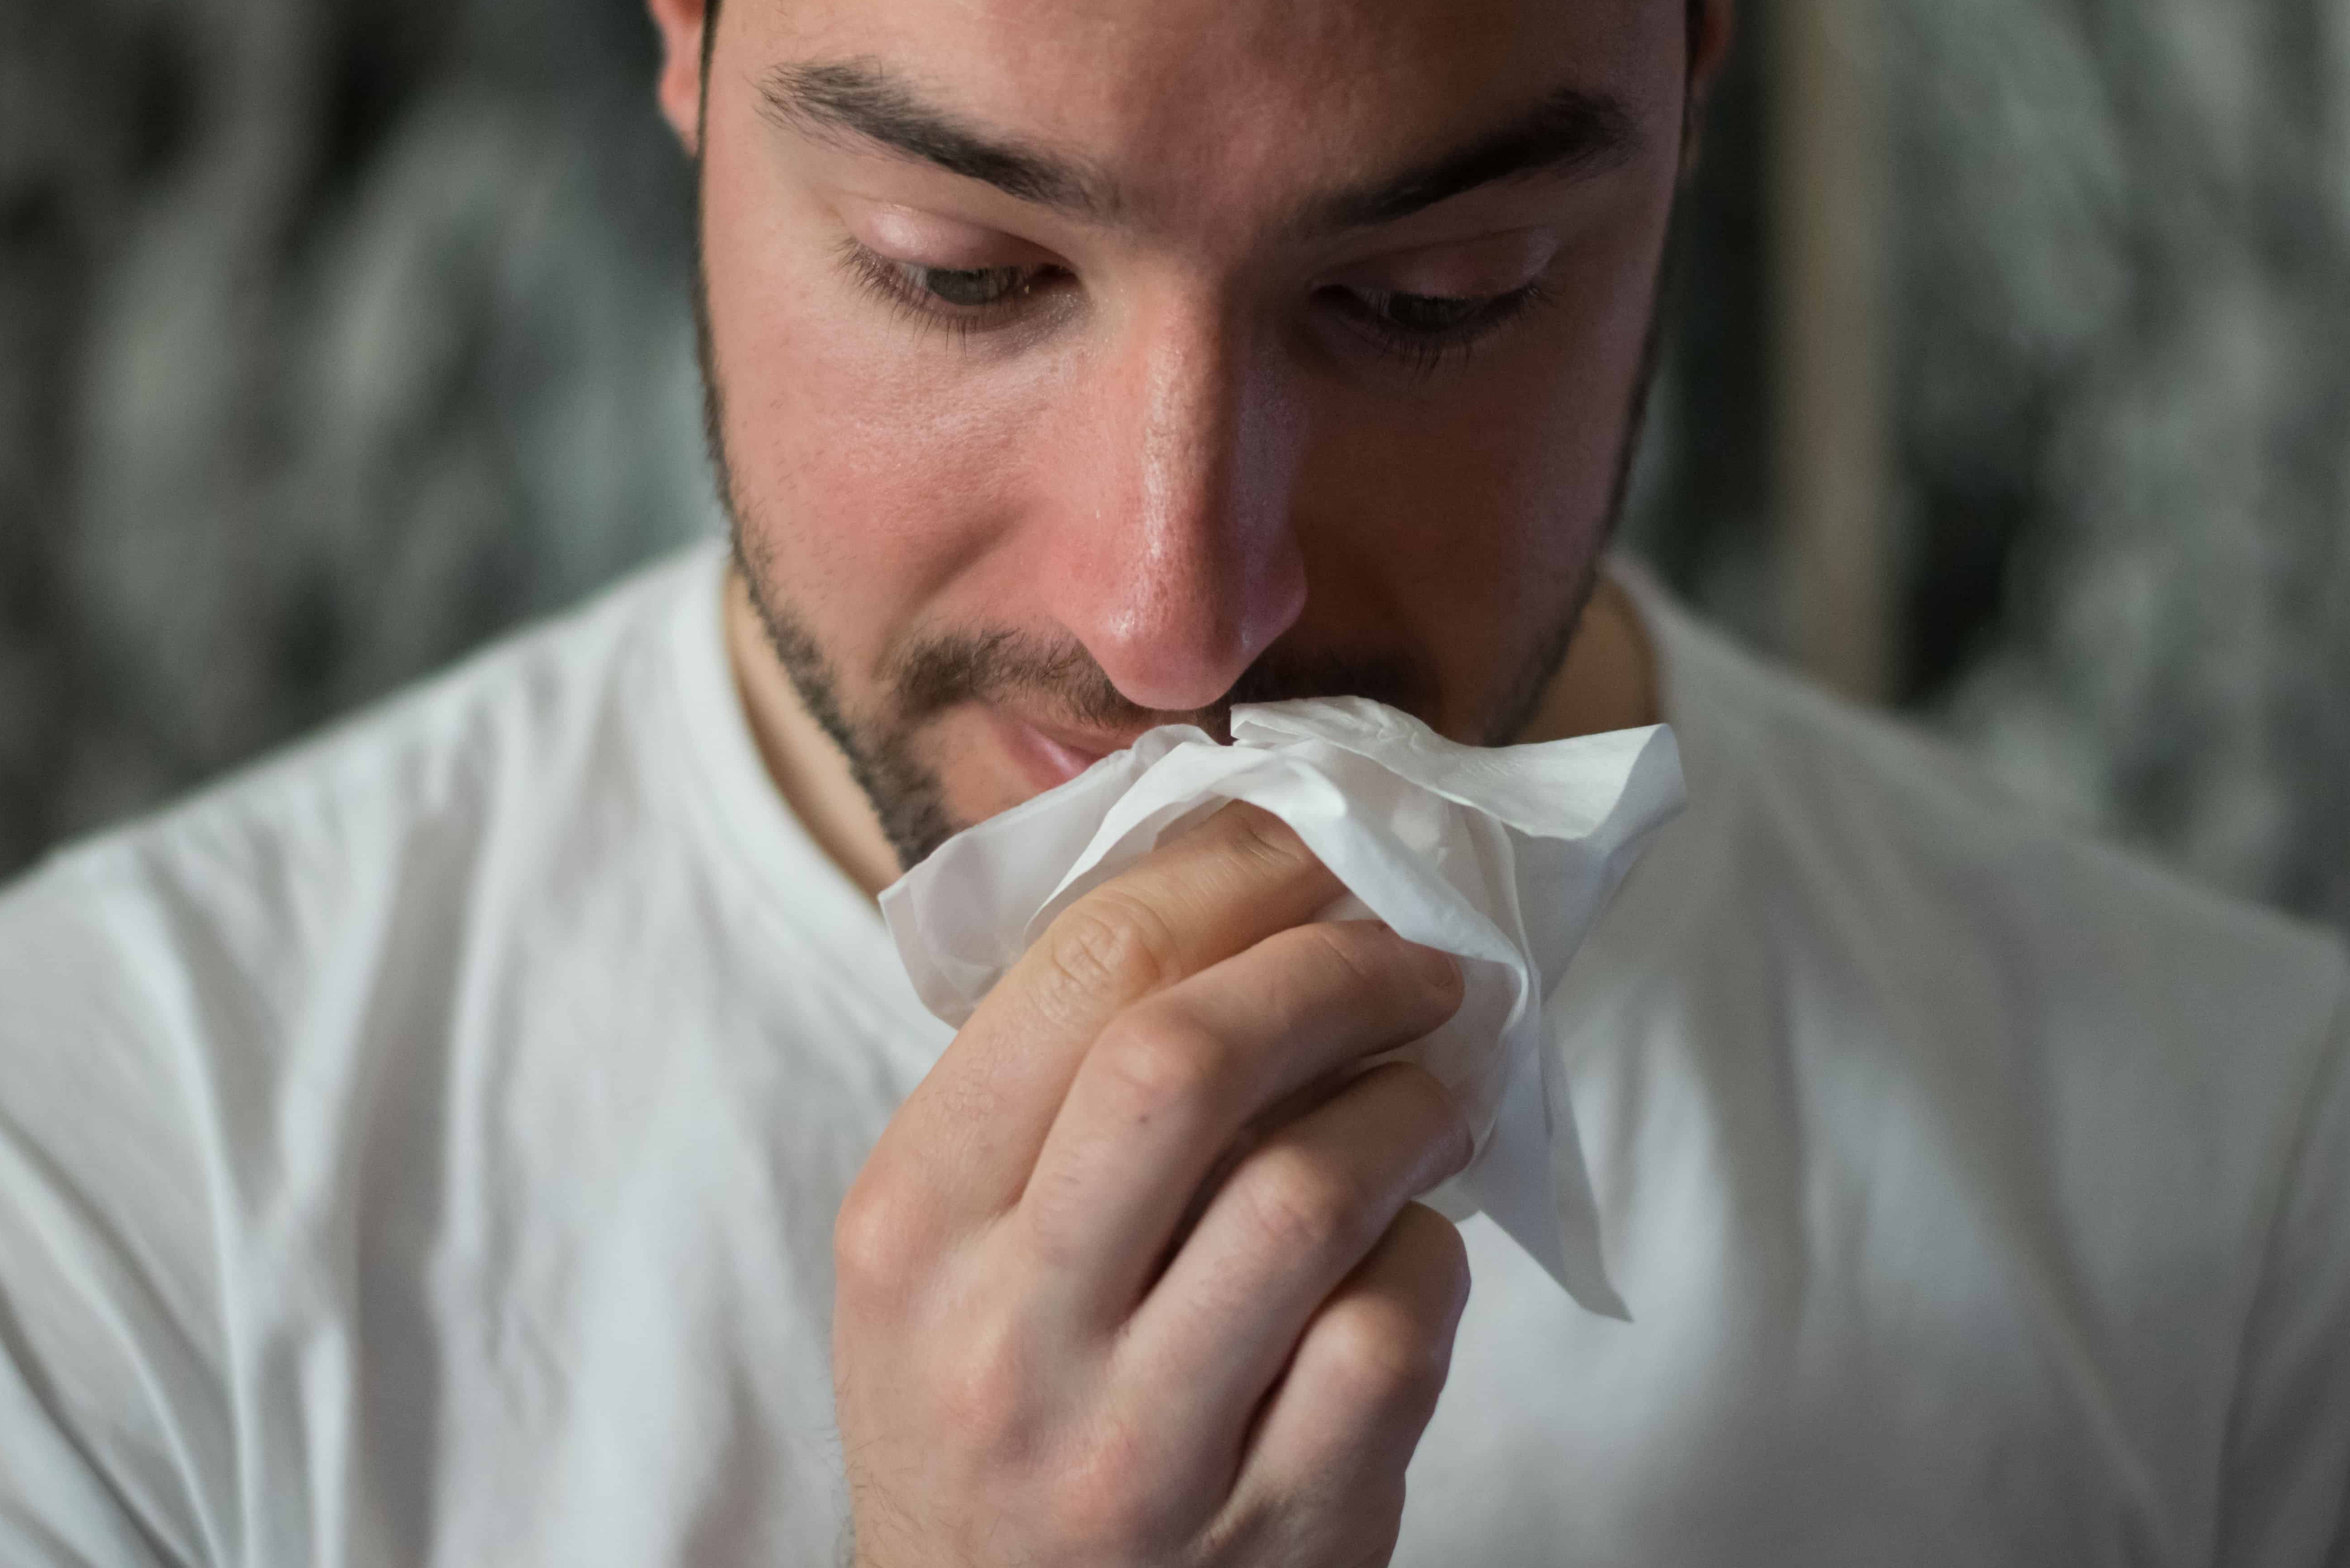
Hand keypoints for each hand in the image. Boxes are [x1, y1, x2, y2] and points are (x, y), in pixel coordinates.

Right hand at [834, 802, 1475, 1566]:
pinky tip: (1409, 1242)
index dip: (1230, 874)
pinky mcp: (1273, 1529)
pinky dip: (1429, 1256)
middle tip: (1413, 956)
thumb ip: (1052, 1085)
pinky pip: (1394, 1334)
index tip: (1314, 849)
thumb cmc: (991, 1405)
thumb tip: (1245, 885)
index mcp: (912, 1223)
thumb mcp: (948, 1248)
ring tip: (1437, 1083)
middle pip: (1189, 1059)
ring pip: (1313, 1193)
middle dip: (1333, 969)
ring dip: (1409, 1103)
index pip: (1082, 971)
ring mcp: (1139, 1445)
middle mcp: (1007, 1334)